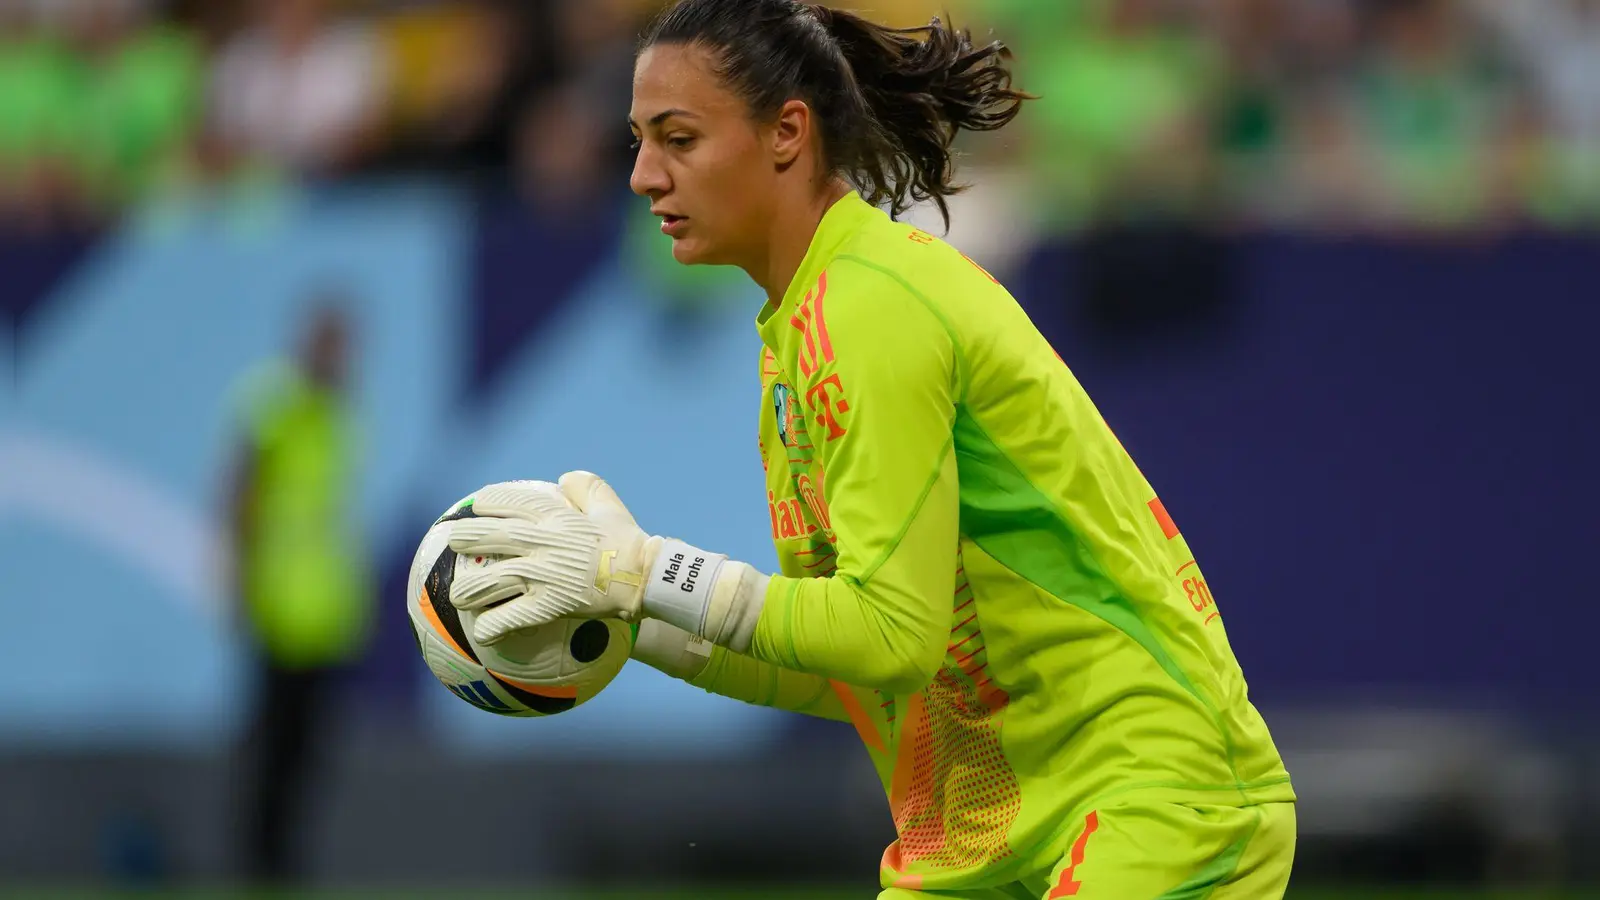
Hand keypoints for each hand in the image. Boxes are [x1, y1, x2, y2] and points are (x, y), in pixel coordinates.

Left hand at [445, 474, 660, 643]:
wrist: (645, 576)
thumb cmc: (629, 540)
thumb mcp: (608, 503)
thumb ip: (585, 486)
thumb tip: (564, 479)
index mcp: (555, 515)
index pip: (510, 501)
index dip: (488, 503)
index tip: (476, 505)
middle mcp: (542, 542)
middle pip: (489, 537)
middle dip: (465, 538)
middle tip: (454, 542)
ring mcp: (542, 574)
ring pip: (491, 580)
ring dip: (469, 588)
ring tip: (458, 595)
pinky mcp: (549, 604)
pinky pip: (510, 616)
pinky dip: (492, 624)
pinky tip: (483, 630)